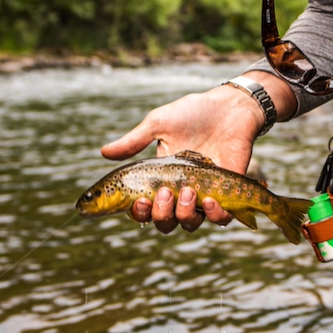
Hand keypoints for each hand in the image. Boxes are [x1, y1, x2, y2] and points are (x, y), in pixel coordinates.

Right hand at [100, 74, 294, 233]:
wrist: (229, 108)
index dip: (138, 212)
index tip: (139, 200)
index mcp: (160, 179)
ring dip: (184, 214)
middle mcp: (180, 192)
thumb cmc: (193, 113)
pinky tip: (210, 199)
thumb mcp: (158, 124)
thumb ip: (133, 141)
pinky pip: (220, 219)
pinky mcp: (228, 194)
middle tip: (165, 191)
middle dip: (160, 213)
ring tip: (188, 192)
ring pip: (189, 224)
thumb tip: (103, 152)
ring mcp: (204, 195)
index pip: (144, 208)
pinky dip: (214, 215)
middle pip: (164, 222)